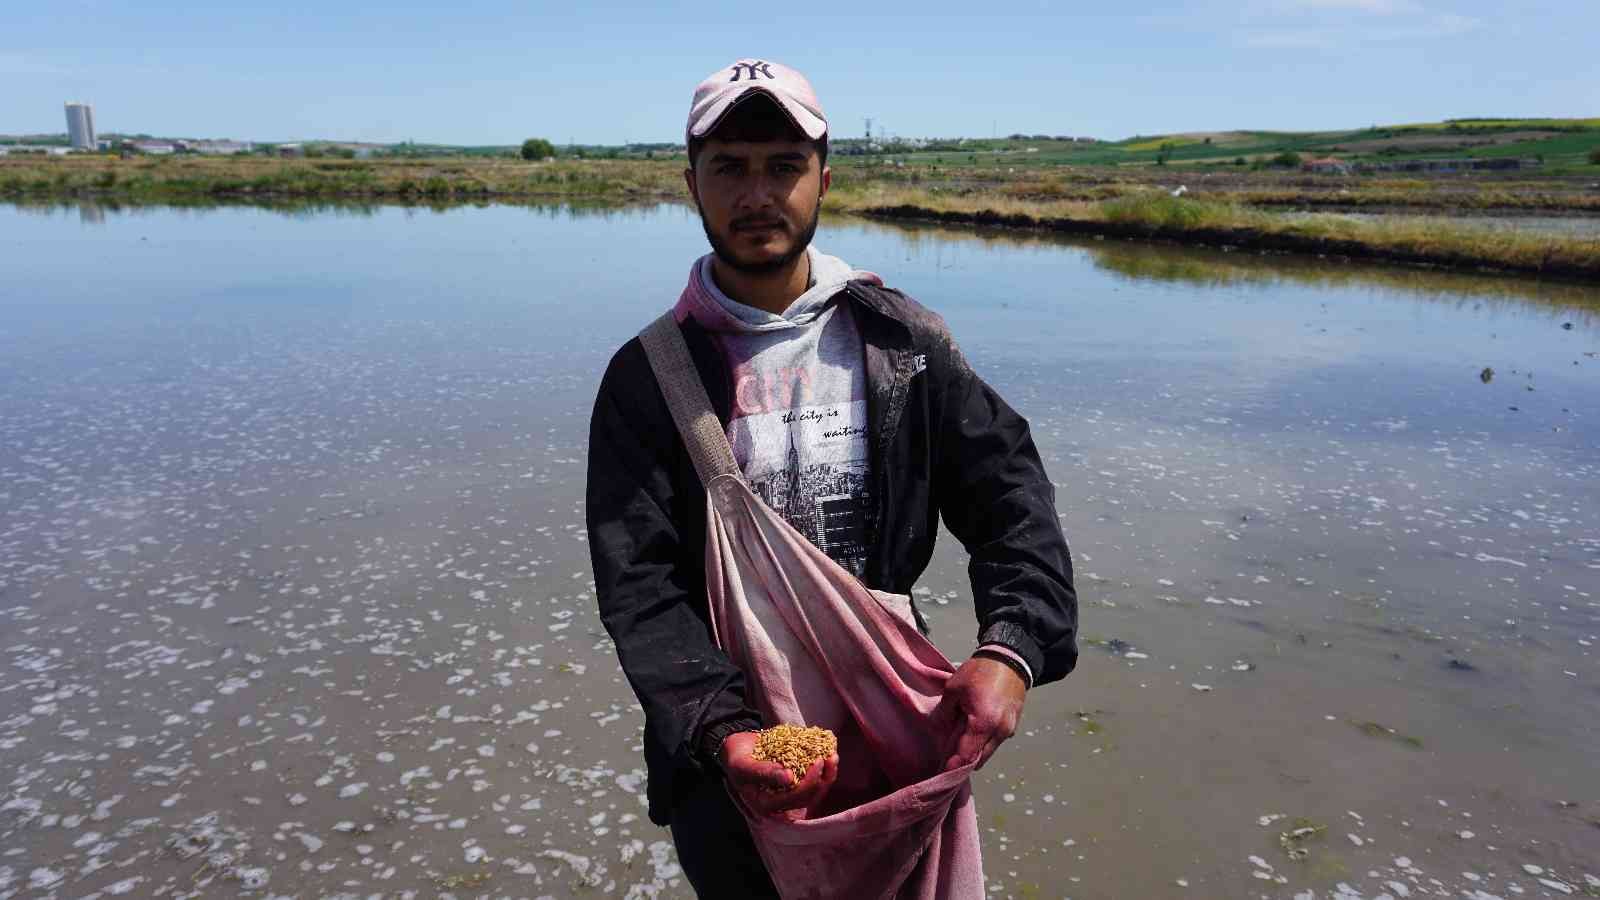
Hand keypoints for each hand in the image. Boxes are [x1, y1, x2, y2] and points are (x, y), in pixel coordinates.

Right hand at [720, 731, 838, 818]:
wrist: (736, 748)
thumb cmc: (736, 758)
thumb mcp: (743, 765)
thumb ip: (763, 772)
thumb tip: (789, 778)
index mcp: (766, 804)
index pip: (793, 799)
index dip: (808, 783)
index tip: (816, 761)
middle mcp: (779, 803)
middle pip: (808, 797)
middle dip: (822, 779)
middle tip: (828, 757)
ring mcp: (789, 793)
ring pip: (814, 791)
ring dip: (827, 776)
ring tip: (833, 756)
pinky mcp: (795, 782)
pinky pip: (813, 780)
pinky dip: (823, 769)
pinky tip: (829, 753)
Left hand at [932, 656, 1026, 771]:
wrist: (1010, 659)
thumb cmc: (981, 671)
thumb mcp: (954, 689)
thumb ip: (945, 713)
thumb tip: (940, 729)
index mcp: (984, 724)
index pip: (967, 755)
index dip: (954, 765)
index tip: (942, 771)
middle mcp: (1000, 732)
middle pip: (979, 759)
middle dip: (963, 761)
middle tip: (947, 759)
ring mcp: (1009, 730)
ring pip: (988, 751)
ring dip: (974, 751)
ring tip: (957, 742)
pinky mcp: (1012, 725)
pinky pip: (995, 741)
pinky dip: (983, 742)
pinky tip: (971, 732)